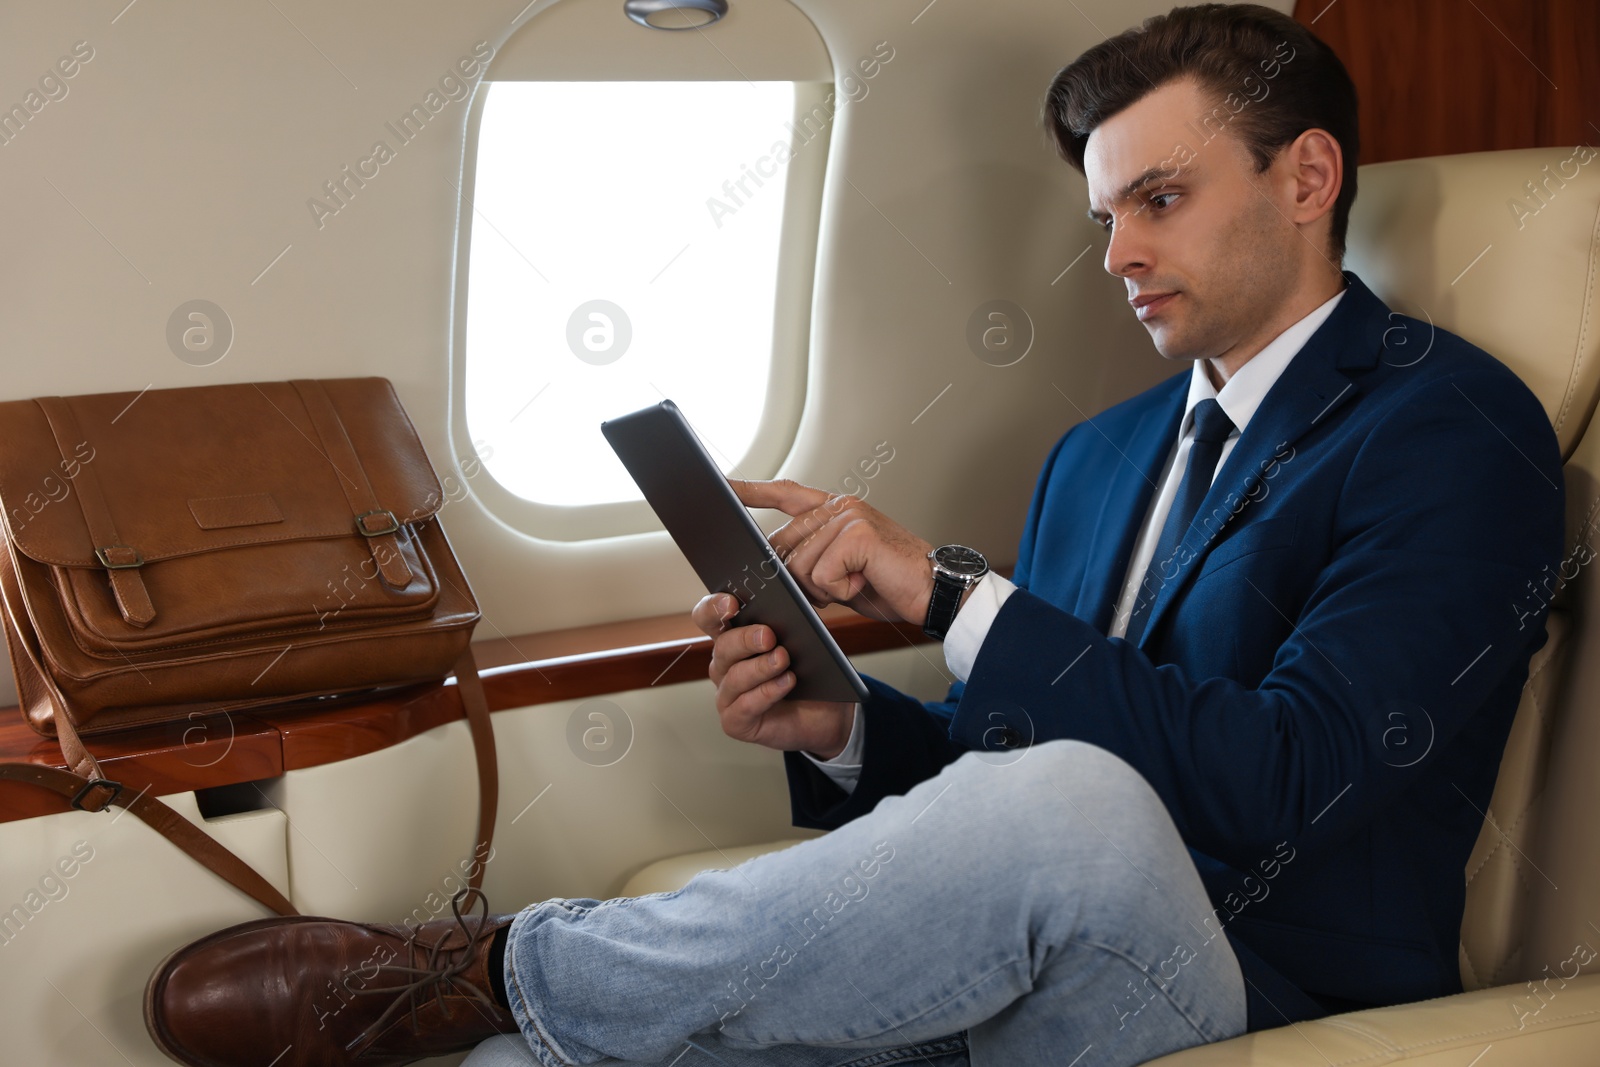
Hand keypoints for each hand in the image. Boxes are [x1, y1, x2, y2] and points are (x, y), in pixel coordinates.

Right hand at [691, 592, 855, 758]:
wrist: (828, 713)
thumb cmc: (810, 672)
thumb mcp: (803, 641)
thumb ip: (789, 623)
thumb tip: (787, 606)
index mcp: (732, 638)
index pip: (709, 617)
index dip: (714, 609)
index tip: (732, 603)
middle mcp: (723, 666)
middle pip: (723, 647)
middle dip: (745, 639)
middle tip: (768, 636)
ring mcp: (726, 695)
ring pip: (734, 677)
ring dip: (760, 667)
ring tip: (783, 660)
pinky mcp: (734, 722)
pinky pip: (744, 706)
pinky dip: (766, 693)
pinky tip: (786, 682)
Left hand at [729, 478, 934, 624]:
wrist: (934, 593)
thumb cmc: (889, 583)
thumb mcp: (838, 571)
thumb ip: (809, 559)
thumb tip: (772, 567)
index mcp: (835, 510)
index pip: (785, 494)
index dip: (753, 491)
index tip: (724, 486)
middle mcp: (840, 506)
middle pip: (785, 547)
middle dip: (801, 579)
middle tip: (839, 586)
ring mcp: (849, 517)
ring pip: (800, 566)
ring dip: (824, 589)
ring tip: (857, 582)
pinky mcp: (857, 534)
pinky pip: (821, 575)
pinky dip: (840, 591)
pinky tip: (864, 583)